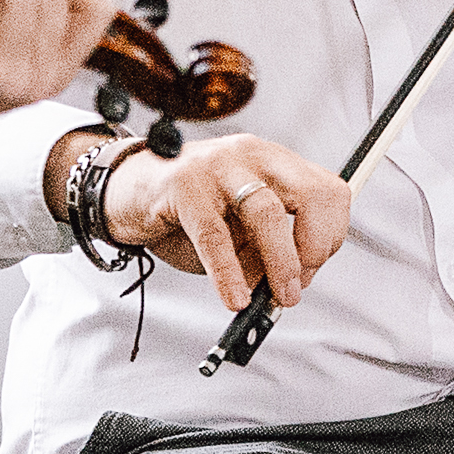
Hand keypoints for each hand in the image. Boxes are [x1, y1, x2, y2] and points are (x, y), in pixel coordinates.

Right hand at [103, 133, 349, 311]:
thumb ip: (266, 252)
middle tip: (297, 285)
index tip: (312, 270)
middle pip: (313, 194)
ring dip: (281, 262)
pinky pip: (214, 235)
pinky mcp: (183, 186)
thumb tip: (290, 288)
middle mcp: (253, 156)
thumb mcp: (238, 232)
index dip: (329, 237)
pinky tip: (235, 297)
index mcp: (275, 163)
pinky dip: (228, 272)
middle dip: (316, 247)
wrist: (124, 190)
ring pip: (267, 213)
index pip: (329, 192)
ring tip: (278, 296)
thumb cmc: (186, 213)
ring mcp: (218, 166)